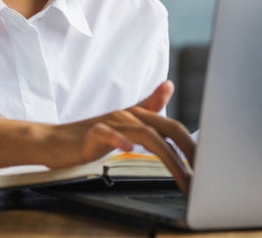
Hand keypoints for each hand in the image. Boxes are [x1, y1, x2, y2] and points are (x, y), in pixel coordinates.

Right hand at [0, 81, 194, 193]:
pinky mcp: (91, 133)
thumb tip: (169, 85)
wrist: (51, 141)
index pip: (173, 126)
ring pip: (144, 135)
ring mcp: (110, 122)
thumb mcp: (122, 123)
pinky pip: (108, 134)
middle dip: (189, 150)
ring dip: (167, 157)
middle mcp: (127, 115)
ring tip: (182, 176)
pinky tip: (129, 150)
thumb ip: (146, 106)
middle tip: (205, 173)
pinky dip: (120, 141)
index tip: (210, 165)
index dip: (193, 143)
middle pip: (166, 127)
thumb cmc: (88, 137)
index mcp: (137, 115)